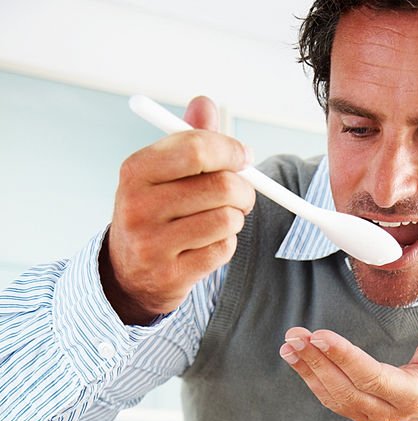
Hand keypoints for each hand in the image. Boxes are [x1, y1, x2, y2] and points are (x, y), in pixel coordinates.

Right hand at [101, 96, 255, 323]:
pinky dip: (226, 244)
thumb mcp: (160, 173)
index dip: (230, 150)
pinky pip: (222, 250)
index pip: (196, 149)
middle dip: (244, 188)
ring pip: (226, 220)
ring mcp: (152, 244)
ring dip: (236, 218)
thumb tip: (205, 104)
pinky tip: (210, 242)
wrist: (128, 273)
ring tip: (223, 219)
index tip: (244, 157)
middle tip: (243, 193)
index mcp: (135, 171)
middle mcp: (138, 207)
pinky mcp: (171, 275)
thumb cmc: (154, 212)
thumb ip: (187, 139)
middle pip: (220, 186)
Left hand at [279, 328, 417, 420]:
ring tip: (290, 344)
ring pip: (333, 396)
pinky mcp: (359, 416)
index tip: (320, 336)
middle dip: (317, 361)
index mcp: (412, 396)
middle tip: (295, 336)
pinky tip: (298, 359)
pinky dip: (312, 379)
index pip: (372, 377)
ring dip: (308, 369)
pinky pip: (331, 399)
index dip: (344, 357)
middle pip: (346, 388)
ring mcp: (371, 418)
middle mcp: (388, 412)